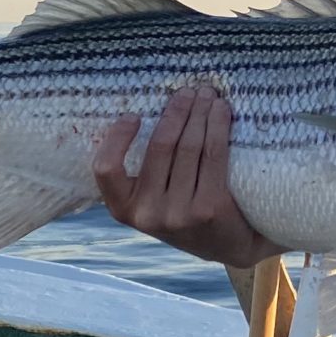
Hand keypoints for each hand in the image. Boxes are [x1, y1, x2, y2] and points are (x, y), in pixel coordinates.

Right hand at [94, 82, 279, 272]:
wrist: (230, 246)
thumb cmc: (186, 211)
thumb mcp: (154, 200)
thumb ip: (144, 171)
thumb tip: (146, 110)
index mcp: (125, 209)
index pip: (106, 169)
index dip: (117, 138)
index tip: (133, 114)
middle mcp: (148, 213)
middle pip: (159, 147)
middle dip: (175, 111)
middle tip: (187, 91)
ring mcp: (180, 213)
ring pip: (189, 147)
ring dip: (199, 113)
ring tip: (207, 95)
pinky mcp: (209, 208)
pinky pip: (213, 154)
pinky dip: (218, 126)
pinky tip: (221, 111)